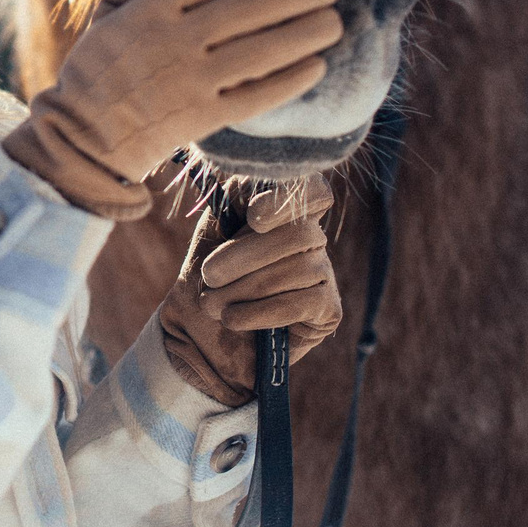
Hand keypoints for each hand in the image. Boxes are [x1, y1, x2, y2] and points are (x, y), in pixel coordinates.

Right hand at [0, 0, 342, 216]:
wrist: (85, 136)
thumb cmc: (100, 65)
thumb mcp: (111, 10)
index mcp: (152, 7)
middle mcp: (174, 40)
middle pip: (247, 9)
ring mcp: (189, 81)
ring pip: (259, 51)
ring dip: (303, 34)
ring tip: (334, 21)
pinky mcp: (202, 118)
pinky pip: (255, 96)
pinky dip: (288, 81)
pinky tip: (315, 66)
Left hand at [159, 182, 344, 406]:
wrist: (199, 339)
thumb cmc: (205, 282)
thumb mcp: (211, 233)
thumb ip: (235, 201)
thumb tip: (257, 187)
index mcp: (283, 213)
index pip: (313, 189)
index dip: (289, 200)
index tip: (254, 217)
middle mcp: (311, 238)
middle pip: (299, 233)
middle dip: (245, 255)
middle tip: (208, 276)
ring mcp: (324, 274)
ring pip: (299, 269)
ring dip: (245, 288)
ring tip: (213, 304)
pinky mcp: (328, 311)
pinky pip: (302, 302)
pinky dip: (261, 311)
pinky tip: (234, 320)